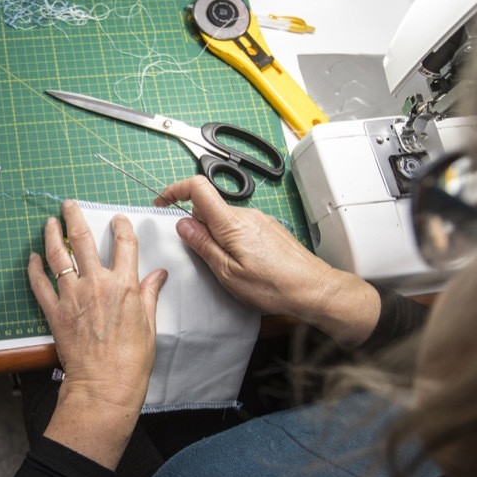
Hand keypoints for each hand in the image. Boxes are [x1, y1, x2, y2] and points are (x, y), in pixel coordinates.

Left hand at [27, 200, 166, 467]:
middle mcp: (96, 283)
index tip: (117, 219)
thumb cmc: (132, 361)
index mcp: (124, 285)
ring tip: (49, 222)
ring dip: (52, 235)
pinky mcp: (54, 311)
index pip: (124, 244)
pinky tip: (32, 257)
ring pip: (57, 255)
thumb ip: (149, 294)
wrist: (104, 385)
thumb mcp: (149, 325)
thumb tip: (159, 275)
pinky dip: (34, 268)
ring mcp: (72, 296)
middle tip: (69, 205)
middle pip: (83, 240)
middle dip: (75, 217)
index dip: (121, 226)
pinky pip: (39, 284)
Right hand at [155, 176, 378, 348]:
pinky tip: (242, 263)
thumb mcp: (228, 273)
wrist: (313, 289)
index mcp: (231, 223)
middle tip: (199, 255)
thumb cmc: (274, 286)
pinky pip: (239, 226)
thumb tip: (183, 225)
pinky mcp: (268, 228)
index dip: (175, 190)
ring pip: (224, 219)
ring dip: (215, 236)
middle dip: (196, 226)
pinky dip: (231, 239)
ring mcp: (259, 219)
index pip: (198, 188)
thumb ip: (203, 245)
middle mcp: (246, 214)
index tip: (163, 203)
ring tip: (226, 266)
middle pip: (208, 207)